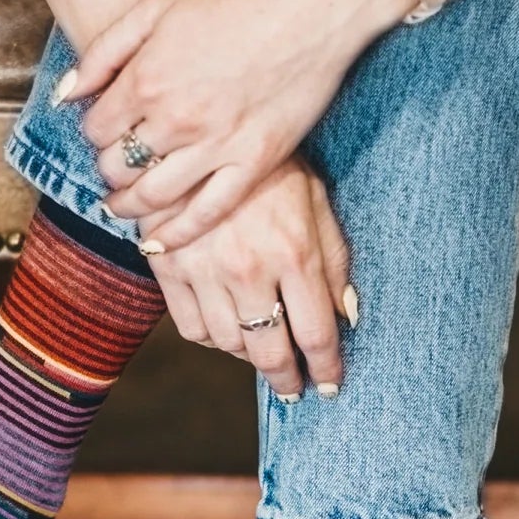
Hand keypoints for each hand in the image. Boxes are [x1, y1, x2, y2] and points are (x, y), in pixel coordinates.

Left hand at [67, 0, 410, 249]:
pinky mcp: (255, 163)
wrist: (312, 2)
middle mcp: (174, 119)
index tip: (103, 133)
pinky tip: (158, 242)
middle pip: (118, 166)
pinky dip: (177, 234)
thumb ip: (105, 51)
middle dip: (108, 170)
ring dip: (129, 207)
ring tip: (122, 207)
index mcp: (146, 78)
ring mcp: (216, 145)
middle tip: (114, 169)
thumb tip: (68, 95)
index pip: (96, 129)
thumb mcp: (157, 3)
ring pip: (153, 197)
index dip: (94, 133)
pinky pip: (207, 212)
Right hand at [145, 156, 353, 398]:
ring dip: (249, 354)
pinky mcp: (169, 267)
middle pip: (270, 352)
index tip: (329, 386)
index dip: (326, 368)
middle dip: (286, 378)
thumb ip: (335, 260)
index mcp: (294, 253)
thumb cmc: (270, 167)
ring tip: (261, 348)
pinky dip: (211, 337)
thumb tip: (348, 316)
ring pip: (229, 344)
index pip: (317, 334)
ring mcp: (205, 270)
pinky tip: (226, 327)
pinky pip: (192, 329)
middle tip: (293, 388)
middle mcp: (249, 269)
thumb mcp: (316, 202)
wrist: (201, 130)